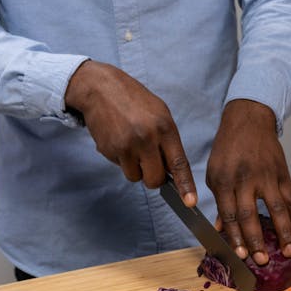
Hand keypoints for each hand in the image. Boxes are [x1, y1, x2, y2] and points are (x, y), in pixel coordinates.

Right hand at [64, 60, 196, 205]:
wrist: (100, 88)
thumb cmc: (134, 101)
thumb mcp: (160, 114)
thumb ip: (168, 142)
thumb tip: (174, 172)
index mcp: (164, 128)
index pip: (178, 163)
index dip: (185, 185)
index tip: (190, 202)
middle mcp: (146, 138)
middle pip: (155, 179)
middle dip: (154, 178)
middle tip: (149, 163)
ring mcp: (126, 146)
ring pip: (136, 177)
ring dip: (135, 169)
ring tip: (132, 146)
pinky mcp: (110, 150)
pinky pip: (121, 168)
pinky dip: (122, 160)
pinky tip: (119, 140)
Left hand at [206, 99, 290, 264]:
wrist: (248, 120)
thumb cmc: (227, 149)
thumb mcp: (214, 172)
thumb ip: (218, 201)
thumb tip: (221, 229)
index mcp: (224, 180)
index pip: (229, 214)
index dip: (235, 236)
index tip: (240, 255)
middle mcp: (246, 179)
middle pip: (250, 214)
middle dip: (256, 239)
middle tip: (262, 259)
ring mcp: (267, 176)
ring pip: (277, 208)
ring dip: (284, 232)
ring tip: (290, 252)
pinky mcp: (283, 173)